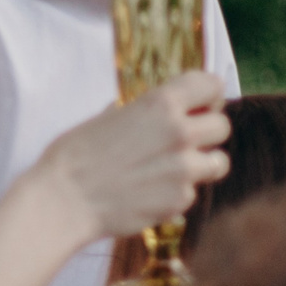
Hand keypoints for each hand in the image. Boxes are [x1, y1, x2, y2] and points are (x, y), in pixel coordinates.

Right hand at [35, 71, 229, 240]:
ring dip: (203, 164)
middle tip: (186, 141)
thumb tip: (146, 111)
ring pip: (219, 162)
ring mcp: (184, 169)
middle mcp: (180, 133)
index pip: (211, 84)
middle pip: (222, 126)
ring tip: (175, 170)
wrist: (62, 201)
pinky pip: (193, 192)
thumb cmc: (73, 157)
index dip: (208, 95)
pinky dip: (178, 193)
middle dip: (208, 133)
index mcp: (160, 104)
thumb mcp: (105, 118)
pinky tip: (151, 193)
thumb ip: (138, 113)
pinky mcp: (180, 200)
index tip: (201, 104)